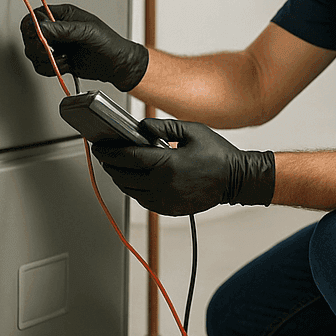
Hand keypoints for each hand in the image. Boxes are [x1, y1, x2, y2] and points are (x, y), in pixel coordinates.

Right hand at [19, 2, 148, 90]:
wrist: (117, 65)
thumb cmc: (109, 43)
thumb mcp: (87, 31)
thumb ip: (63, 29)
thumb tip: (41, 27)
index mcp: (63, 15)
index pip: (35, 16)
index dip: (32, 27)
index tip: (40, 38)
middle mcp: (56, 29)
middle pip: (29, 36)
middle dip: (37, 47)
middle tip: (50, 51)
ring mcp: (56, 46)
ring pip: (33, 53)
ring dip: (46, 60)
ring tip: (64, 59)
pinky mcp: (57, 61)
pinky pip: (41, 66)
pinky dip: (51, 70)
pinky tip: (66, 66)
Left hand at [92, 119, 274, 215]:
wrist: (236, 179)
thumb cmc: (217, 154)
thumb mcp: (191, 131)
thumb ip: (163, 127)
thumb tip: (141, 127)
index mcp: (167, 164)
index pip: (127, 158)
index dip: (109, 151)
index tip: (99, 145)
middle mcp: (163, 185)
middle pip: (123, 175)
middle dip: (109, 163)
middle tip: (103, 153)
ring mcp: (166, 199)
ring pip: (129, 189)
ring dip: (119, 177)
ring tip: (115, 165)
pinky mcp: (169, 208)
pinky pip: (142, 199)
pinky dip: (133, 188)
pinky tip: (133, 178)